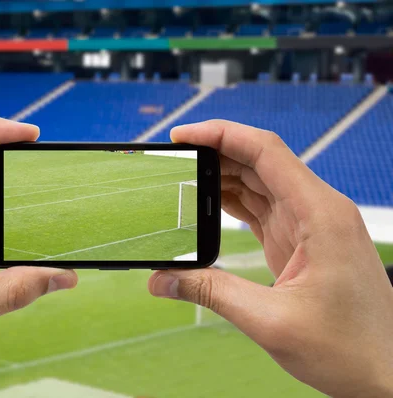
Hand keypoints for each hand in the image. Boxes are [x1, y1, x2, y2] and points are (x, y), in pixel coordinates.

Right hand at [149, 120, 392, 396]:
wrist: (382, 370)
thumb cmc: (348, 347)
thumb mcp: (271, 321)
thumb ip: (211, 293)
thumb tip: (161, 279)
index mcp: (320, 214)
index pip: (266, 151)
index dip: (221, 135)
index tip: (183, 135)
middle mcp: (317, 209)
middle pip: (259, 160)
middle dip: (214, 153)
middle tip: (173, 159)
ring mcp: (309, 223)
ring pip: (259, 181)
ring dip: (221, 176)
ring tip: (182, 180)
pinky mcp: (299, 239)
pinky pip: (261, 206)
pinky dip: (231, 201)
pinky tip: (206, 203)